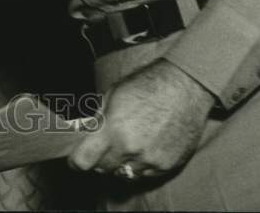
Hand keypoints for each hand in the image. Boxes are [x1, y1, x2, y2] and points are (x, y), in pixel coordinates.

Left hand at [69, 58, 214, 181]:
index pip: (84, 160)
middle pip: (103, 168)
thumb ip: (96, 119)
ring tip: (127, 143)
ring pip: (124, 173)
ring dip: (120, 163)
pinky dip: (140, 165)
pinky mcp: (167, 166)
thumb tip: (83, 134)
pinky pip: (145, 174)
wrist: (184, 88)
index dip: (76, 161)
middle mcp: (131, 149)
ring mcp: (151, 161)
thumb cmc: (146, 86)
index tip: (75, 159)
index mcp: (113, 130)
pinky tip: (144, 146)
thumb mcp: (112, 95)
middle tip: (103, 145)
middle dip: (98, 159)